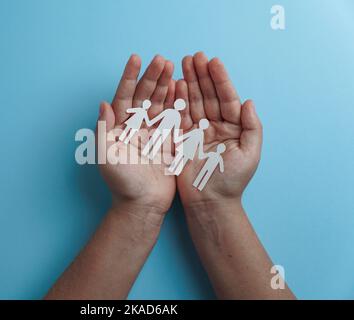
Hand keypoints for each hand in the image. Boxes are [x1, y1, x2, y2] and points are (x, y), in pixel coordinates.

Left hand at [97, 55, 175, 215]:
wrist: (142, 204)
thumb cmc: (121, 183)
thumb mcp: (106, 156)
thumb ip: (104, 129)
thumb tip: (103, 103)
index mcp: (119, 127)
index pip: (123, 96)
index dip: (129, 77)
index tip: (136, 59)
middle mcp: (135, 126)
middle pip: (144, 96)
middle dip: (152, 77)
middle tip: (162, 59)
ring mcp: (153, 132)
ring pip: (159, 103)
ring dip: (165, 85)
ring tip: (173, 67)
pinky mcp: (168, 141)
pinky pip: (173, 117)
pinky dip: (177, 102)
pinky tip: (181, 87)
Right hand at [176, 52, 262, 207]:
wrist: (209, 202)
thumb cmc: (232, 181)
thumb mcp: (250, 154)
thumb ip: (252, 127)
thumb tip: (249, 101)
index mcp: (233, 127)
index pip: (226, 98)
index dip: (220, 80)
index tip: (212, 61)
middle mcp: (215, 125)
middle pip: (207, 95)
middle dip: (201, 75)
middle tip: (193, 56)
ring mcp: (197, 131)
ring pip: (192, 102)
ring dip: (188, 82)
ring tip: (182, 64)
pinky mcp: (182, 138)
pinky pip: (179, 115)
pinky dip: (176, 100)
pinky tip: (174, 85)